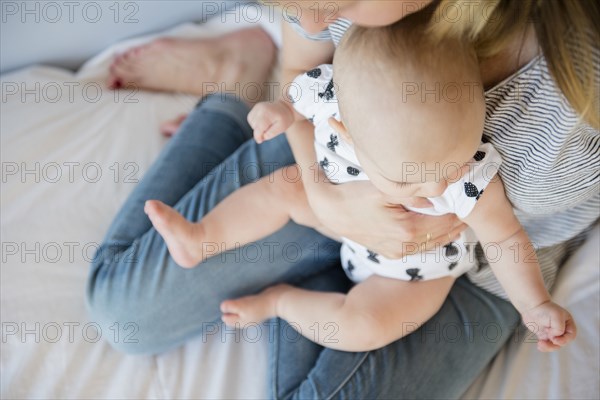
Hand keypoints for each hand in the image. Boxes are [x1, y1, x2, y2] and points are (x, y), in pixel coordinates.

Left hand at [220, 284, 292, 326]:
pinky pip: (247, 305)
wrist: (278, 300)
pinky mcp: (258, 305)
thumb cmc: (258, 305)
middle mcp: (247, 320)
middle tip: (227, 302)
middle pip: (234, 316)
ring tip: (234, 299)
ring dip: (236, 306)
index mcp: (242, 323)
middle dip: (229, 311)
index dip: (224, 313)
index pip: (228, 320)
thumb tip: (222, 307)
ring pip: (240, 311)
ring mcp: (253, 313)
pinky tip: (245, 297)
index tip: (224, 304)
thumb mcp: (241, 307)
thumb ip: (230, 307)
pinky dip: (244, 302)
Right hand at [247, 100, 294, 143]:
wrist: (285, 106)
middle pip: (255, 126)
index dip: (258, 136)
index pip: (258, 128)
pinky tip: (263, 121)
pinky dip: (256, 123)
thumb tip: (262, 137)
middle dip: (260, 131)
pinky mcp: (255, 108)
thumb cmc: (284, 118)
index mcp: (267, 113)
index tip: (260, 141)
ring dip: (257, 127)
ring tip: (268, 124)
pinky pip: (251, 119)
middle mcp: (260, 108)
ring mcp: (257, 107)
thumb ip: (272, 133)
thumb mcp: (282, 127)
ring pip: (252, 123)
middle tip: (270, 128)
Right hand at [304, 176, 465, 257]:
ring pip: (431, 245)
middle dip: (457, 223)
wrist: (329, 211)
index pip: (444, 222)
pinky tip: (439, 232)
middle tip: (470, 210)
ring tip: (460, 221)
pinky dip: (432, 240)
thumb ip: (413, 192)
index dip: (459, 211)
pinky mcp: (389, 253)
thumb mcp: (383, 188)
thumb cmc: (354, 195)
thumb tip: (439, 191)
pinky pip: (418, 249)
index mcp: (406, 230)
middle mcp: (404, 246)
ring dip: (447, 233)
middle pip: (441, 235)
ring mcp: (396, 252)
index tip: (468, 199)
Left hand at [521, 301, 576, 351]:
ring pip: (554, 345)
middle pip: (562, 342)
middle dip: (555, 343)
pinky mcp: (544, 335)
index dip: (564, 340)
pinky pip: (546, 344)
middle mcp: (561, 329)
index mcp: (568, 323)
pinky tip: (539, 345)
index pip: (571, 336)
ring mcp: (552, 332)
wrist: (531, 306)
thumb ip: (559, 328)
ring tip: (540, 343)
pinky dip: (543, 346)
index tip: (555, 339)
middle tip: (545, 337)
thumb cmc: (544, 309)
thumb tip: (554, 337)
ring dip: (548, 347)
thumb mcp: (556, 316)